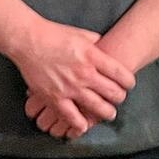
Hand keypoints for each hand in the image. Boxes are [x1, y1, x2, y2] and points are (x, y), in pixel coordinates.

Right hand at [8, 19, 135, 134]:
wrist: (29, 40)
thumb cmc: (55, 34)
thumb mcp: (82, 34)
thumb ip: (97, 44)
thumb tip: (107, 48)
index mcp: (93, 56)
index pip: (121, 74)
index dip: (129, 82)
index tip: (128, 84)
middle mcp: (85, 73)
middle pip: (113, 93)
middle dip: (120, 98)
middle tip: (118, 98)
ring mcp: (70, 87)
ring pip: (97, 108)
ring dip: (107, 113)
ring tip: (109, 113)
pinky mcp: (54, 98)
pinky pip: (72, 117)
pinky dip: (81, 124)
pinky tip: (85, 125)